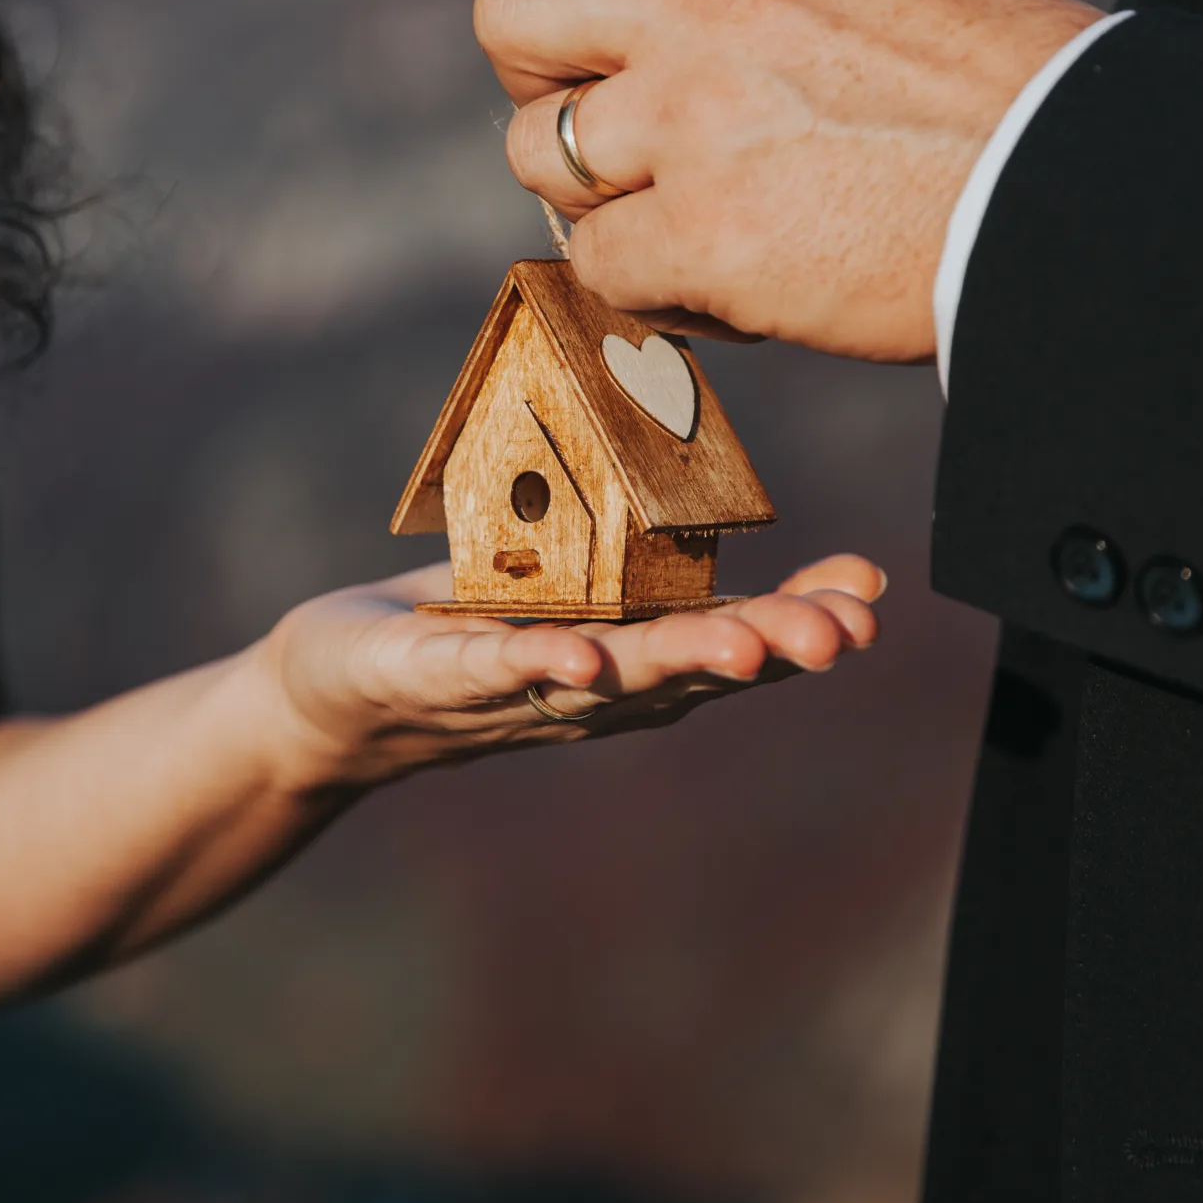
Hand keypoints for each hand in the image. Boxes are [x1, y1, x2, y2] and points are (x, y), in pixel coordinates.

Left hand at [250, 554, 886, 789]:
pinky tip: (581, 660)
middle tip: (836, 637)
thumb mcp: (583, 593)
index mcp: (631, 654)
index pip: (731, 640)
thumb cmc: (470, 630)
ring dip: (676, 662)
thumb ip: (667, 568)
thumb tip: (714, 510)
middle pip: (688, 668)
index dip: (802, 624)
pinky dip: (537, 669)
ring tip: (744, 644)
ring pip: (609, 678)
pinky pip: (491, 673)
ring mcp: (515, 689)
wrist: (334, 692)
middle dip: (765, 649)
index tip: (869, 601)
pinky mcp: (434, 679)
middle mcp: (590, 685)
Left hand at [479, 0, 1100, 361]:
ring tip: (694, 224)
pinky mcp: (709, 232)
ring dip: (600, 201)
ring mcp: (697, 115)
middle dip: (533, 84)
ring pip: (538, 154)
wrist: (1087, 186)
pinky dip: (649, 290)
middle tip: (601, 137)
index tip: (578, 36)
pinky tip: (729, 289)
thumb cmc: (999, 85)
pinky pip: (598, 264)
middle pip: (508, 14)